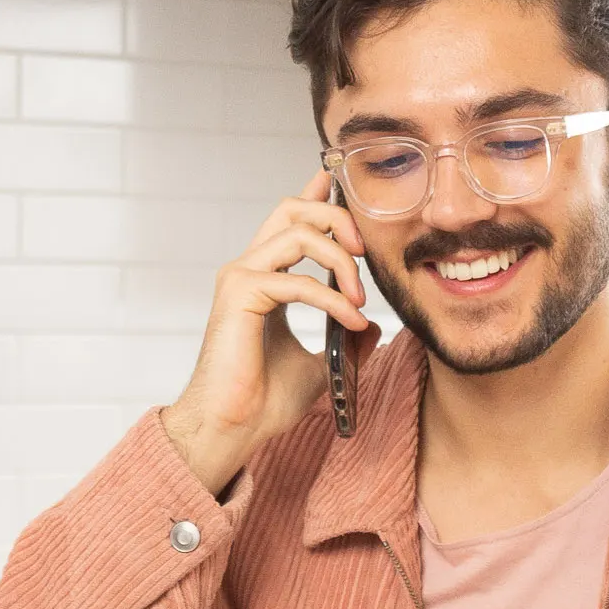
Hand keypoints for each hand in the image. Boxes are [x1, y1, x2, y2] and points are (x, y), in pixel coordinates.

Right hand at [163, 171, 375, 495]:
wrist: (233, 428)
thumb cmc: (263, 401)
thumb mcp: (319, 365)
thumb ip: (343, 340)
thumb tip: (375, 327)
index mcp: (264, 277)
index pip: (290, 221)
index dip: (316, 194)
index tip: (338, 179)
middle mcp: (249, 268)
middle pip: (292, 209)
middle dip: (336, 216)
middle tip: (365, 250)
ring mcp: (240, 277)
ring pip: (298, 234)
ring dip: (341, 262)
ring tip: (360, 299)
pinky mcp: (240, 295)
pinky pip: (297, 281)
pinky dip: (332, 299)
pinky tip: (353, 321)